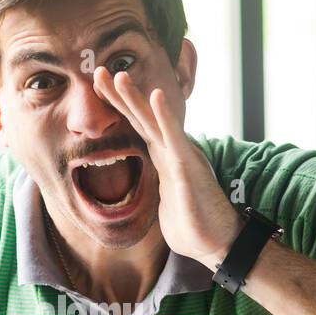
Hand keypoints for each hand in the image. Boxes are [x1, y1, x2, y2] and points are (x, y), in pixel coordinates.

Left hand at [92, 67, 241, 269]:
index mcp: (164, 158)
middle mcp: (172, 151)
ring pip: (156, 122)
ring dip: (137, 98)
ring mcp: (181, 158)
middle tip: (98, 71)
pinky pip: (175, 139)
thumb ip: (159, 189)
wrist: (218, 243)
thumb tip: (152, 190)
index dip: (118, 106)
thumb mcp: (167, 202)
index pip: (138, 127)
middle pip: (142, 118)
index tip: (97, 87)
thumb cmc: (194, 225)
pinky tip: (157, 96)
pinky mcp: (188, 169)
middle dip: (119, 95)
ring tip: (120, 76)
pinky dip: (166, 117)